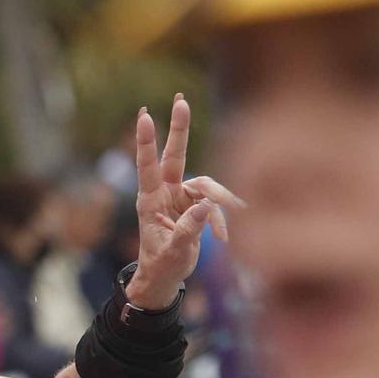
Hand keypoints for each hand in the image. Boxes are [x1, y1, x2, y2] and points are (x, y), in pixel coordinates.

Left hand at [125, 95, 243, 310]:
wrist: (165, 278)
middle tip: (181, 99)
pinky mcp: (194, 205)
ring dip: (221, 198)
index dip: (147, 142)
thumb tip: (206, 206)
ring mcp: (180, 197)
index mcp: (150, 201)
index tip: (144, 116)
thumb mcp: (173, 251)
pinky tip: (224, 238)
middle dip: (179, 129)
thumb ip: (188, 229)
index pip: (148, 166)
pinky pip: (213, 203)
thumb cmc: (162, 265)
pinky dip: (220, 219)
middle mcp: (165, 193)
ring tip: (234, 218)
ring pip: (206, 185)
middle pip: (175, 155)